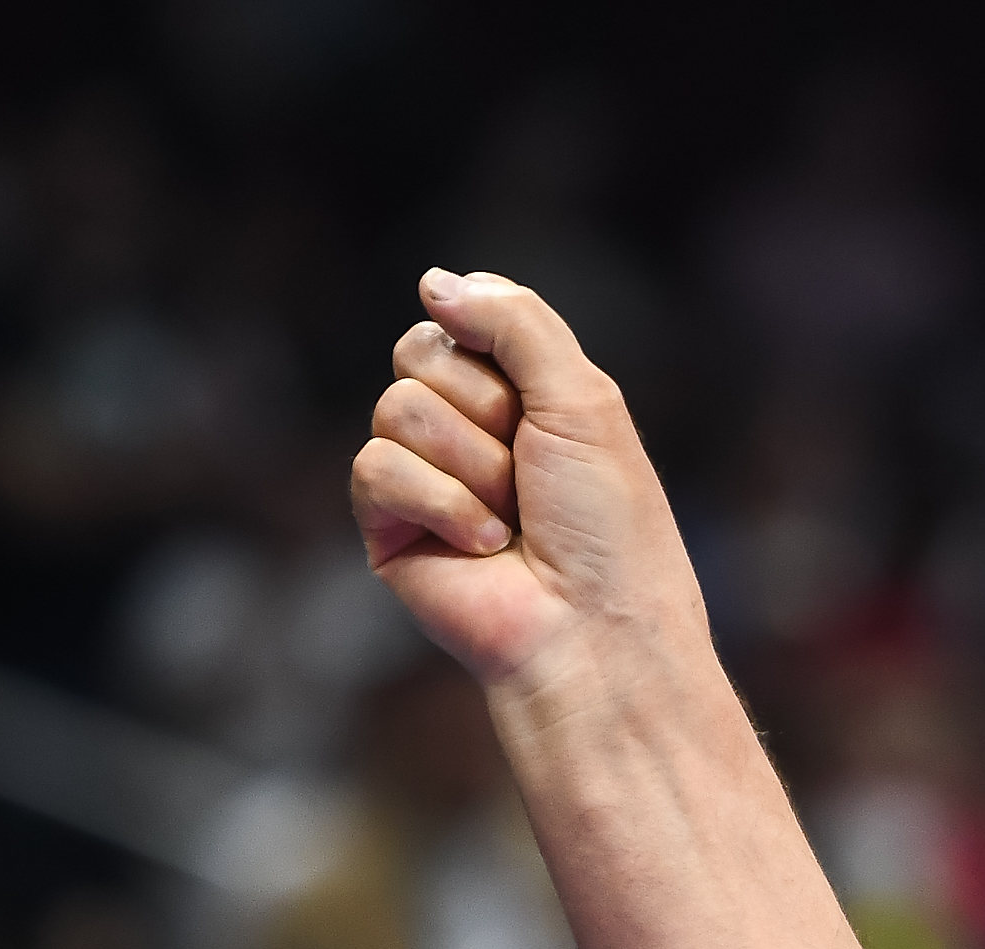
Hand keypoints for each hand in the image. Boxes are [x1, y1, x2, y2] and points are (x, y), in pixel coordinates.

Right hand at [349, 269, 705, 694]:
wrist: (594, 632)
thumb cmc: (608, 530)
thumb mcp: (584, 400)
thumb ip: (515, 322)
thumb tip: (431, 280)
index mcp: (518, 396)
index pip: (461, 318)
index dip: (497, 354)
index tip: (540, 411)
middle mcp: (466, 430)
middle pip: (420, 353)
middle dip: (486, 413)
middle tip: (531, 475)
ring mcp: (423, 477)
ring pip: (398, 408)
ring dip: (471, 466)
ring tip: (511, 521)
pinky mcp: (388, 526)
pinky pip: (376, 466)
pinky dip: (439, 504)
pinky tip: (481, 548)